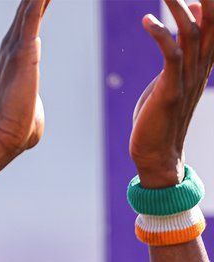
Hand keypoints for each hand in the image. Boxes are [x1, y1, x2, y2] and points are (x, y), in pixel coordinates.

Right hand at [0, 0, 50, 156]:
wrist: (3, 139)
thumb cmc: (19, 131)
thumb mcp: (34, 111)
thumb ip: (36, 103)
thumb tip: (35, 113)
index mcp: (17, 56)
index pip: (32, 18)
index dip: (41, 0)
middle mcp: (13, 45)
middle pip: (30, 3)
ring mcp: (16, 46)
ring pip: (31, 3)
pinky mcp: (24, 51)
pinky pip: (34, 12)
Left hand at [130, 0, 213, 187]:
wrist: (157, 155)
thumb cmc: (158, 119)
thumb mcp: (170, 82)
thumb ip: (176, 57)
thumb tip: (179, 31)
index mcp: (201, 68)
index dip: (210, 9)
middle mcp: (199, 71)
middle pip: (210, 25)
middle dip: (206, 2)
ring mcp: (186, 80)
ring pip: (190, 34)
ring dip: (177, 9)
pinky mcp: (170, 90)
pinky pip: (170, 54)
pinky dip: (160, 34)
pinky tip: (147, 21)